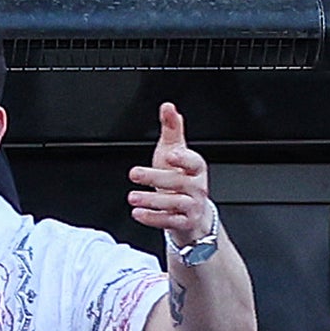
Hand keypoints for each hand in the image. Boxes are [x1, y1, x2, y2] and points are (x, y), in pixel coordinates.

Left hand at [128, 103, 218, 252]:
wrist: (191, 211)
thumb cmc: (180, 177)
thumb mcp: (174, 152)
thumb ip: (171, 130)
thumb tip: (168, 107)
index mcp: (196, 168)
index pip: (195, 162)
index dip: (183, 159)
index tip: (170, 155)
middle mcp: (197, 187)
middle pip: (178, 182)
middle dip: (155, 178)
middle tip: (134, 173)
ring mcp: (192, 206)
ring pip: (175, 203)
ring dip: (152, 200)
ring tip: (132, 197)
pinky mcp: (184, 223)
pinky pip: (170, 222)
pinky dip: (153, 219)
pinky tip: (138, 213)